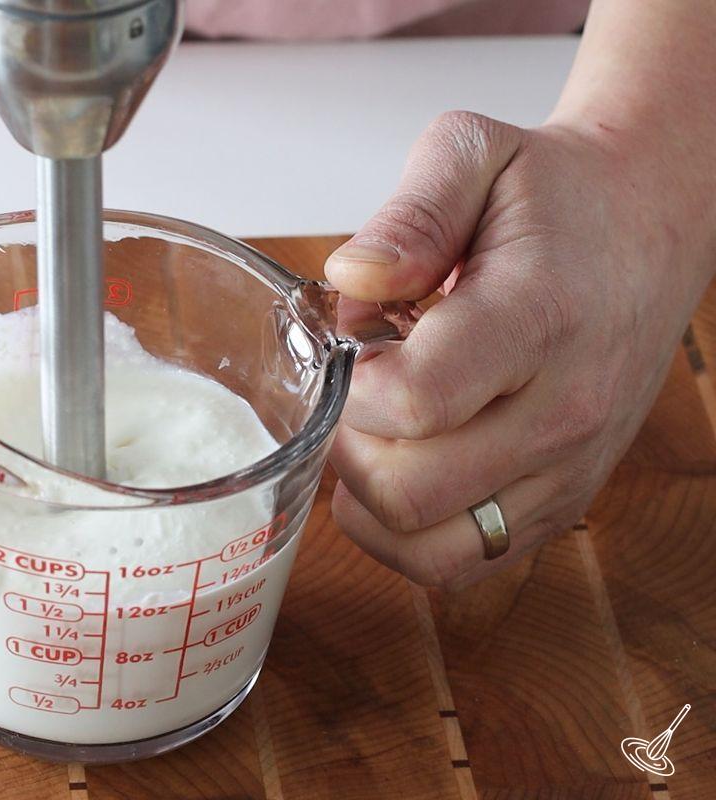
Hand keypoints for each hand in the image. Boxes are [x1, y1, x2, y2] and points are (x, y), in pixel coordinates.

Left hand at [323, 110, 714, 588]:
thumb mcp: (475, 153)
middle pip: (407, 493)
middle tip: (354, 391)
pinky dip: (407, 537)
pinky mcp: (562, 503)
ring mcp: (567, 469)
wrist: (648, 222)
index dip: (347, 386)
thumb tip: (351, 281)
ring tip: (373, 435)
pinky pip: (463, 565)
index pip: (412, 402)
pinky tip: (399, 471)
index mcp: (533, 318)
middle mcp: (561, 411)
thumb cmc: (556, 194)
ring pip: (431, 550)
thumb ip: (409, 215)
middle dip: (347, 446)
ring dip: (370, 503)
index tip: (348, 346)